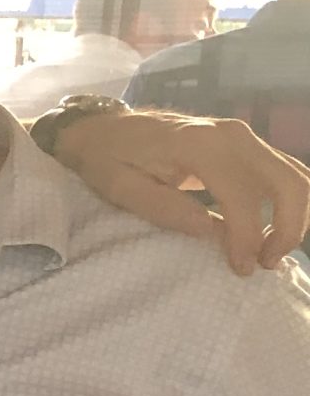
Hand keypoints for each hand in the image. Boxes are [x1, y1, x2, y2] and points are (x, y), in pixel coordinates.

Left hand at [49, 111, 309, 272]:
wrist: (105, 128)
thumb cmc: (107, 159)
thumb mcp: (119, 187)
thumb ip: (163, 208)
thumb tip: (209, 230)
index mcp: (197, 144)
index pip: (243, 194)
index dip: (248, 236)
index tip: (242, 267)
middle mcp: (231, 135)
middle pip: (288, 182)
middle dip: (288, 228)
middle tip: (264, 262)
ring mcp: (242, 136)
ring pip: (295, 177)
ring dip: (294, 218)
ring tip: (267, 251)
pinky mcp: (245, 144)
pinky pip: (283, 173)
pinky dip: (286, 204)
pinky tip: (267, 231)